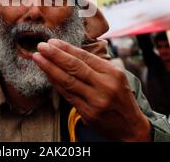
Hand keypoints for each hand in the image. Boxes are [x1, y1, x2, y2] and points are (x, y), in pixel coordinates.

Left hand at [33, 39, 151, 141]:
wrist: (131, 127)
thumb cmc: (121, 98)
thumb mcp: (117, 77)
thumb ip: (97, 66)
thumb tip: (71, 51)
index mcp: (113, 73)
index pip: (85, 57)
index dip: (67, 48)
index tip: (53, 41)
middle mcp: (104, 86)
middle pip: (74, 67)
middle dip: (55, 55)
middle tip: (41, 46)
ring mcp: (95, 101)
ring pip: (68, 81)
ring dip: (50, 68)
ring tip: (38, 58)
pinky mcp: (87, 113)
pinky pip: (67, 95)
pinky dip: (55, 83)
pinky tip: (47, 74)